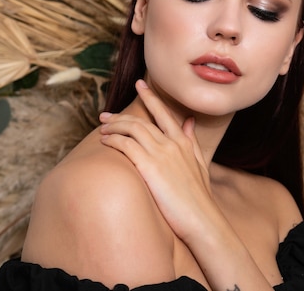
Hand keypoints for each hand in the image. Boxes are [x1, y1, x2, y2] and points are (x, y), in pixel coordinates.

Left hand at [99, 80, 214, 241]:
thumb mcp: (200, 165)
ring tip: (101, 129)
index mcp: (184, 142)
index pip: (164, 113)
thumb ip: (192, 142)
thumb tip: (189, 122)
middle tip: (105, 116)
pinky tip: (105, 142)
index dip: (150, 97)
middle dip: (120, 115)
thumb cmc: (199, 198)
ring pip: (132, 128)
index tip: (140, 84)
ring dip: (114, 126)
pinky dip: (114, 140)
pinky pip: (126, 145)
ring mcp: (162, 153)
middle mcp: (172, 143)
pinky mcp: (150, 166)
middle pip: (142, 119)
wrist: (202, 218)